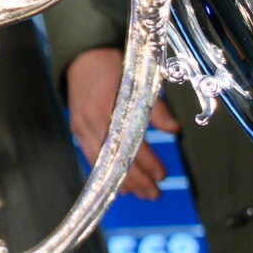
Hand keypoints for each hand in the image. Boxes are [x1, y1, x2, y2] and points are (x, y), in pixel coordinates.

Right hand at [64, 45, 175, 201]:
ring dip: (122, 181)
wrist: (83, 58)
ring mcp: (82, 125)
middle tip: (154, 194)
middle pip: (116, 157)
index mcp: (111, 103)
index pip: (131, 141)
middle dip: (137, 179)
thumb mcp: (139, 79)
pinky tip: (119, 186)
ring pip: (102, 162)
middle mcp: (93, 118)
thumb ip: (156, 106)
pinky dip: (105, 174)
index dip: (147, 161)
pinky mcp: (77, 130)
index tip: (162, 175)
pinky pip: (90, 157)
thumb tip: (175, 130)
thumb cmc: (115, 67)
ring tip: (141, 194)